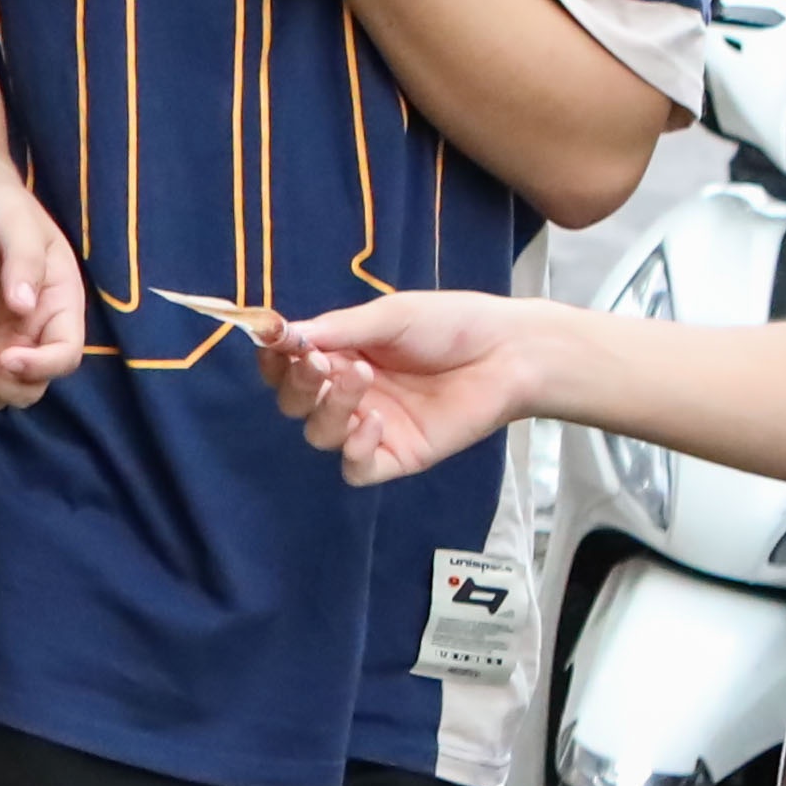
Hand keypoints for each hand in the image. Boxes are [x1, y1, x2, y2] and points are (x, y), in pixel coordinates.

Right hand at [254, 291, 551, 485]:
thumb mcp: (390, 316)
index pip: (288, 367)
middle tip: (320, 364)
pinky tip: (375, 422)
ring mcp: (372, 427)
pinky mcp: (397, 456)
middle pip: (295, 404)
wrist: (509, 352)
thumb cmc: (453, 324)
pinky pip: (356, 469)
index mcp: (344, 355)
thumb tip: (282, 334)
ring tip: (362, 379)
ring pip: (320, 435)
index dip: (275, 360)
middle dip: (298, 385)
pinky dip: (355, 449)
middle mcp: (351, 394)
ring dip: (330, 408)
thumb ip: (337, 329)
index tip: (278, 343)